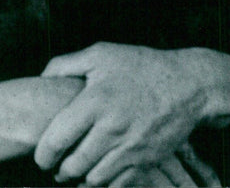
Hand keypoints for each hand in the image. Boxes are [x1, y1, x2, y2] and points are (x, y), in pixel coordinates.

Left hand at [33, 42, 229, 184]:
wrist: (188, 85)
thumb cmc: (142, 66)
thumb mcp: (101, 54)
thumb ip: (65, 64)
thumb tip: (40, 78)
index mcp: (96, 101)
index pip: (56, 139)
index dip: (42, 154)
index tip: (41, 156)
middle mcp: (112, 128)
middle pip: (73, 165)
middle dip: (60, 170)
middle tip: (57, 166)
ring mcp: (131, 147)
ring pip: (94, 179)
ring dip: (81, 178)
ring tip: (77, 170)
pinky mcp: (146, 161)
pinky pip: (118, 185)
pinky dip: (105, 184)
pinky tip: (100, 174)